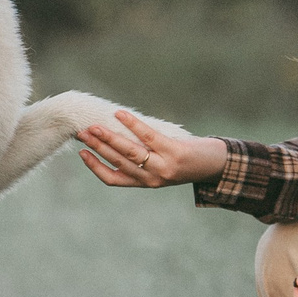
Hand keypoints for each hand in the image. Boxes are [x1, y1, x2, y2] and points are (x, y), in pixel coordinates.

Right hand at [76, 109, 226, 188]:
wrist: (216, 164)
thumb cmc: (185, 160)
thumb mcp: (160, 164)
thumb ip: (141, 157)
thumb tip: (115, 135)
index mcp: (145, 182)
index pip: (113, 179)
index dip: (95, 167)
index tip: (81, 152)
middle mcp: (152, 178)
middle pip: (118, 162)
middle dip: (97, 147)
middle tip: (81, 132)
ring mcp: (163, 166)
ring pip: (129, 152)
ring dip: (109, 139)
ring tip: (94, 127)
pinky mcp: (174, 152)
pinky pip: (148, 136)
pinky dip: (132, 124)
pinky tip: (120, 114)